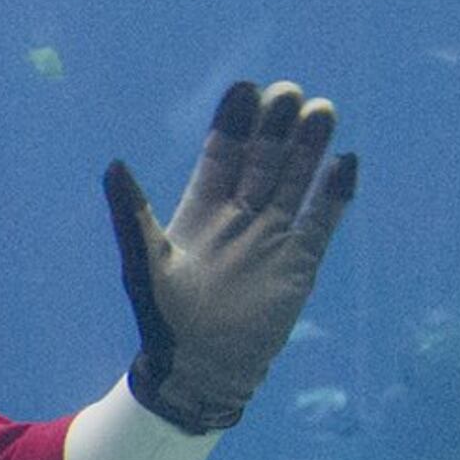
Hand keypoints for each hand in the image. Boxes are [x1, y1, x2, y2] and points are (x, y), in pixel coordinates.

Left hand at [103, 79, 358, 433]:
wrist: (199, 372)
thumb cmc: (164, 320)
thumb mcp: (145, 263)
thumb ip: (132, 215)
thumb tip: (112, 164)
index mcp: (200, 210)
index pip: (222, 155)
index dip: (234, 123)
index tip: (246, 87)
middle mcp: (240, 216)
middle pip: (263, 160)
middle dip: (276, 126)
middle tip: (290, 91)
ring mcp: (272, 237)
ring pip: (295, 181)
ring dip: (309, 148)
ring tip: (323, 111)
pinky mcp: (300, 263)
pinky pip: (320, 222)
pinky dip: (333, 195)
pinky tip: (347, 163)